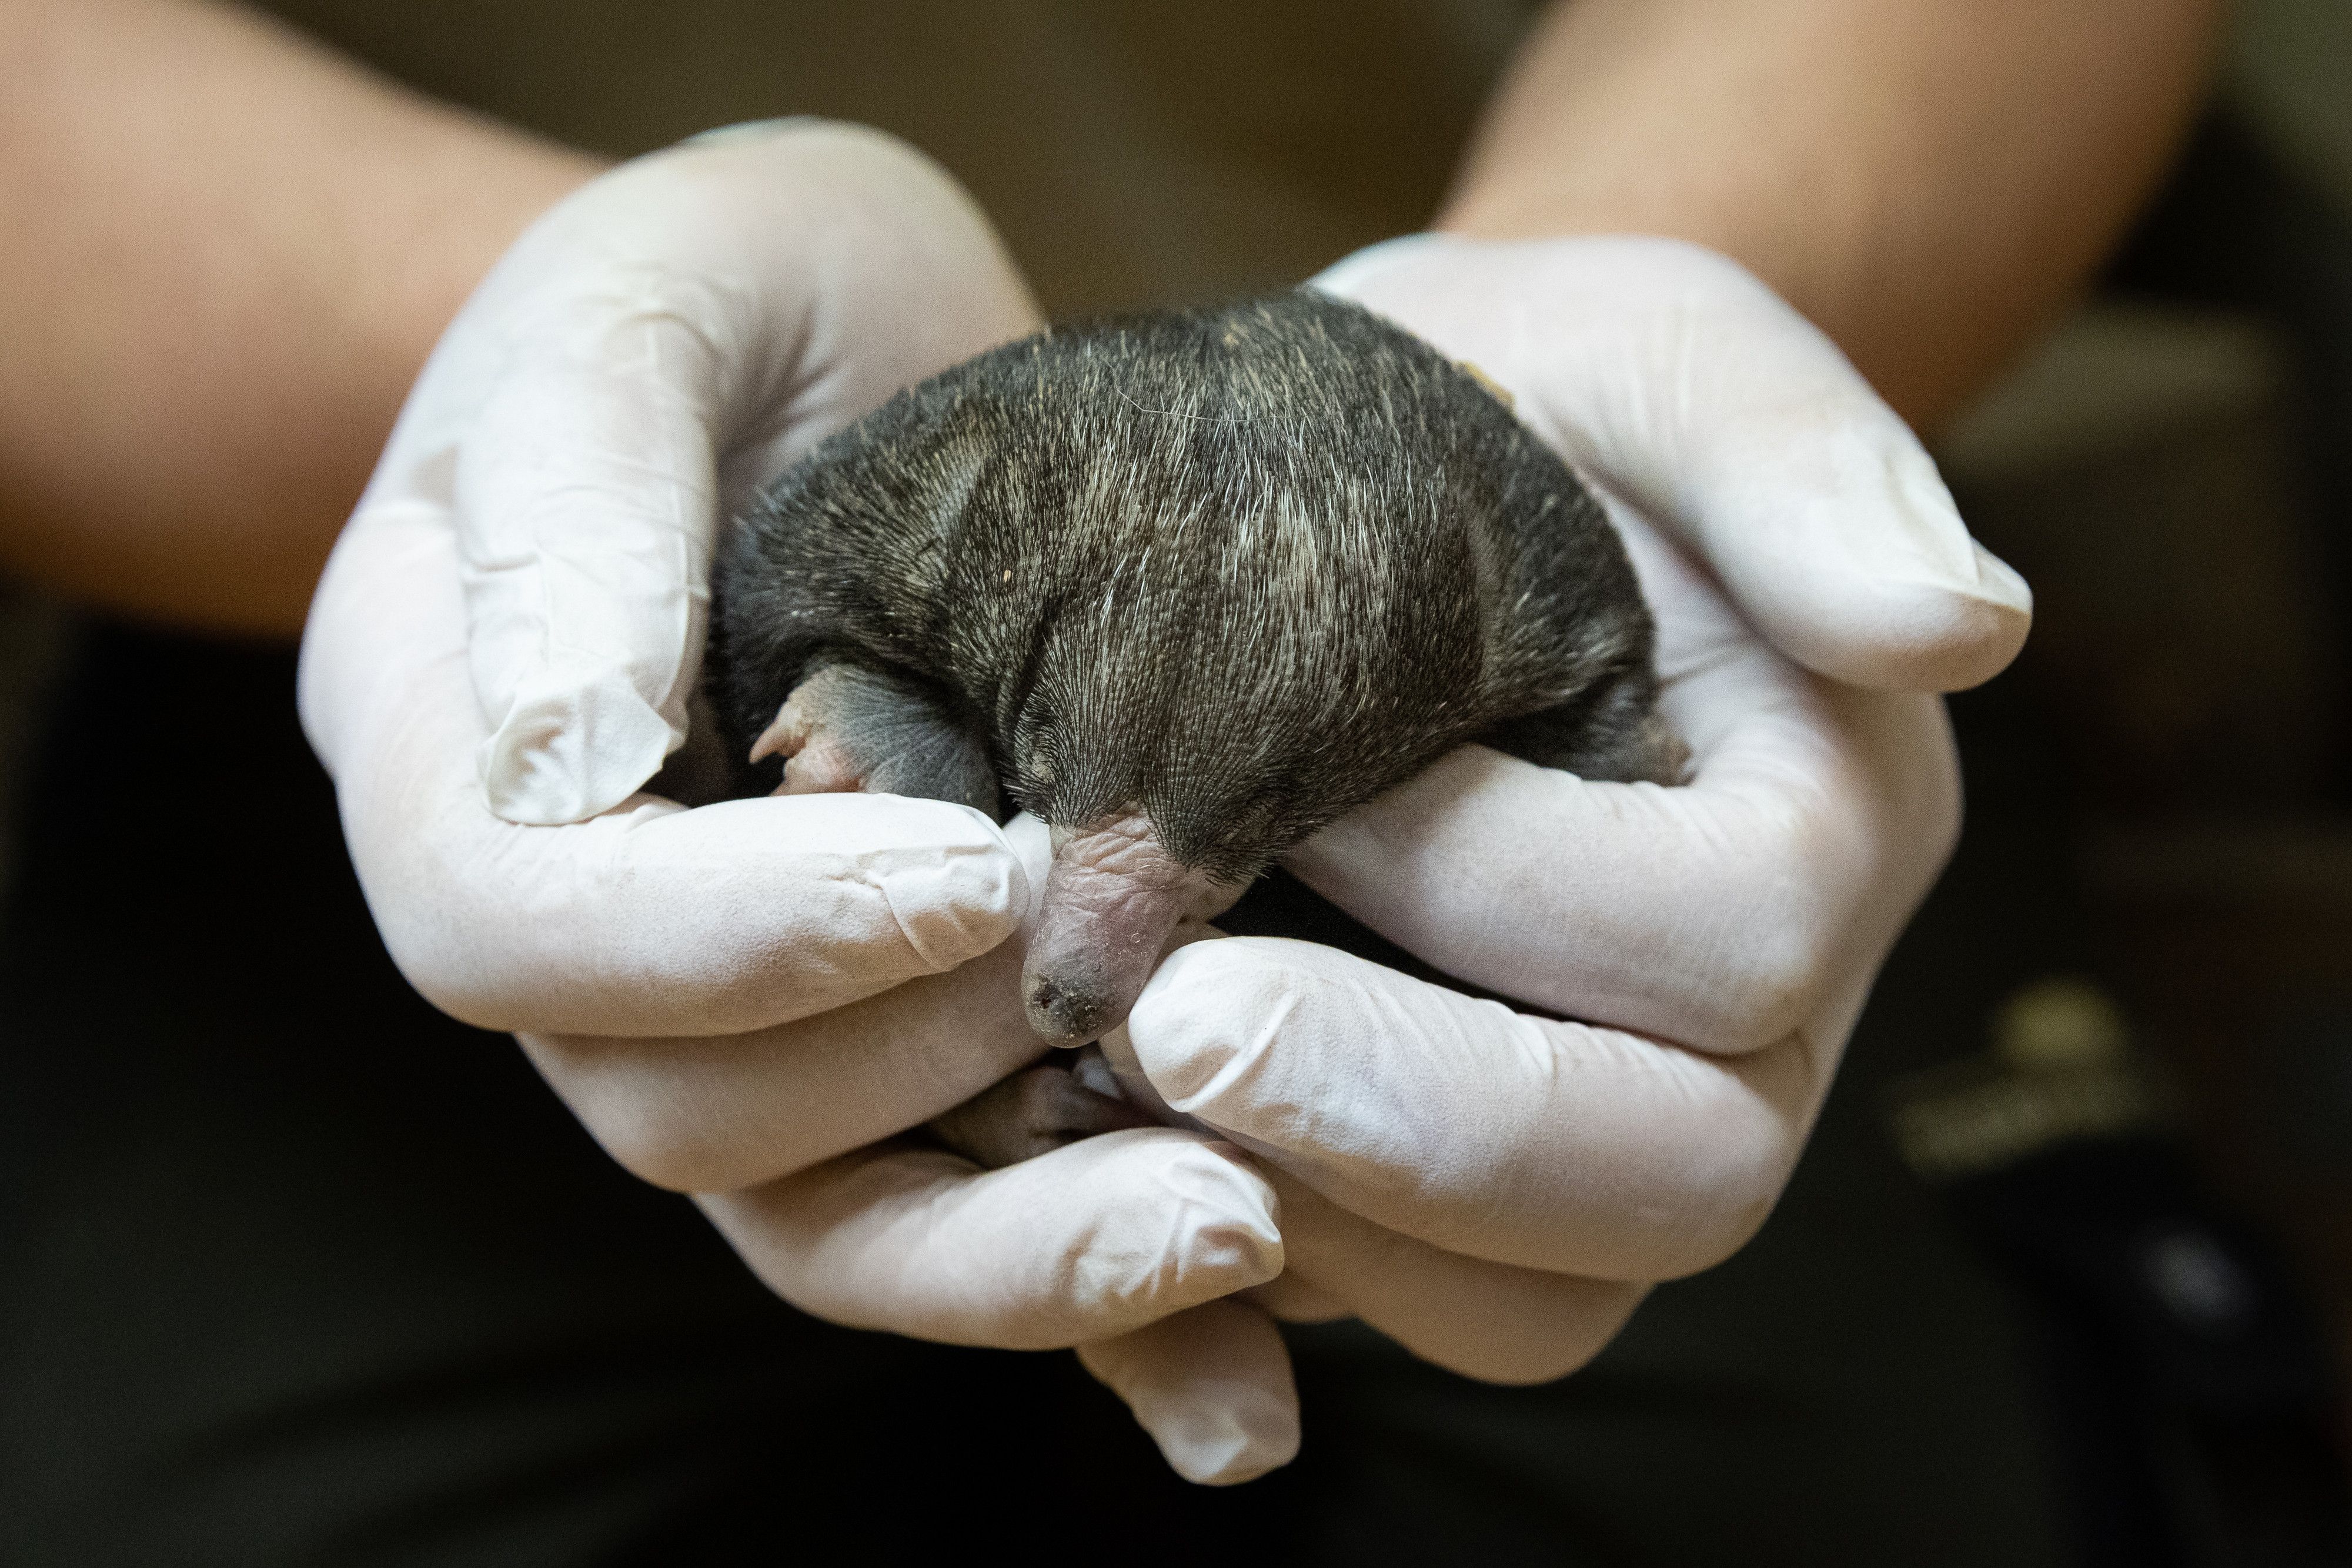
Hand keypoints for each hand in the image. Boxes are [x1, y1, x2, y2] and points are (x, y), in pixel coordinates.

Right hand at [298, 121, 1287, 1476]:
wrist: (865, 345)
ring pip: (830, 1220)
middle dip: (904, 1068)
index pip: (518, 931)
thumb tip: (565, 755)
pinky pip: (968, 1219)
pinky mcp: (897, 1051)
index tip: (970, 871)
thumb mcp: (642, 311)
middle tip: (1127, 977)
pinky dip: (1104, 1326)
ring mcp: (740, 1014)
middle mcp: (585, 928)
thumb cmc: (731, 291)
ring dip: (1030, 1252)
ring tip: (1240, 1224)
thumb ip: (576, 504)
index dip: (724, 940)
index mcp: (451, 750)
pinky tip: (1249, 1395)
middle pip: (677, 1113)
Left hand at [1082, 233, 2026, 1403]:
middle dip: (1410, 1117)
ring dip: (1327, 1223)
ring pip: (1539, 1304)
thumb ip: (1795, 453)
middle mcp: (1760, 1021)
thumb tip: (1958, 623)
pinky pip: (1404, 1306)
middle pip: (1672, 1179)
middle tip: (1165, 1021)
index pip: (1737, 944)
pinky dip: (1259, 1261)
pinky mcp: (1468, 1192)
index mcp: (1826, 827)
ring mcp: (1616, 1124)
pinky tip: (1112, 1138)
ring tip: (1128, 1086)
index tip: (1308, 799)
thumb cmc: (1518, 403)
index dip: (1511, 890)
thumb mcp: (1648, 352)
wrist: (1379, 487)